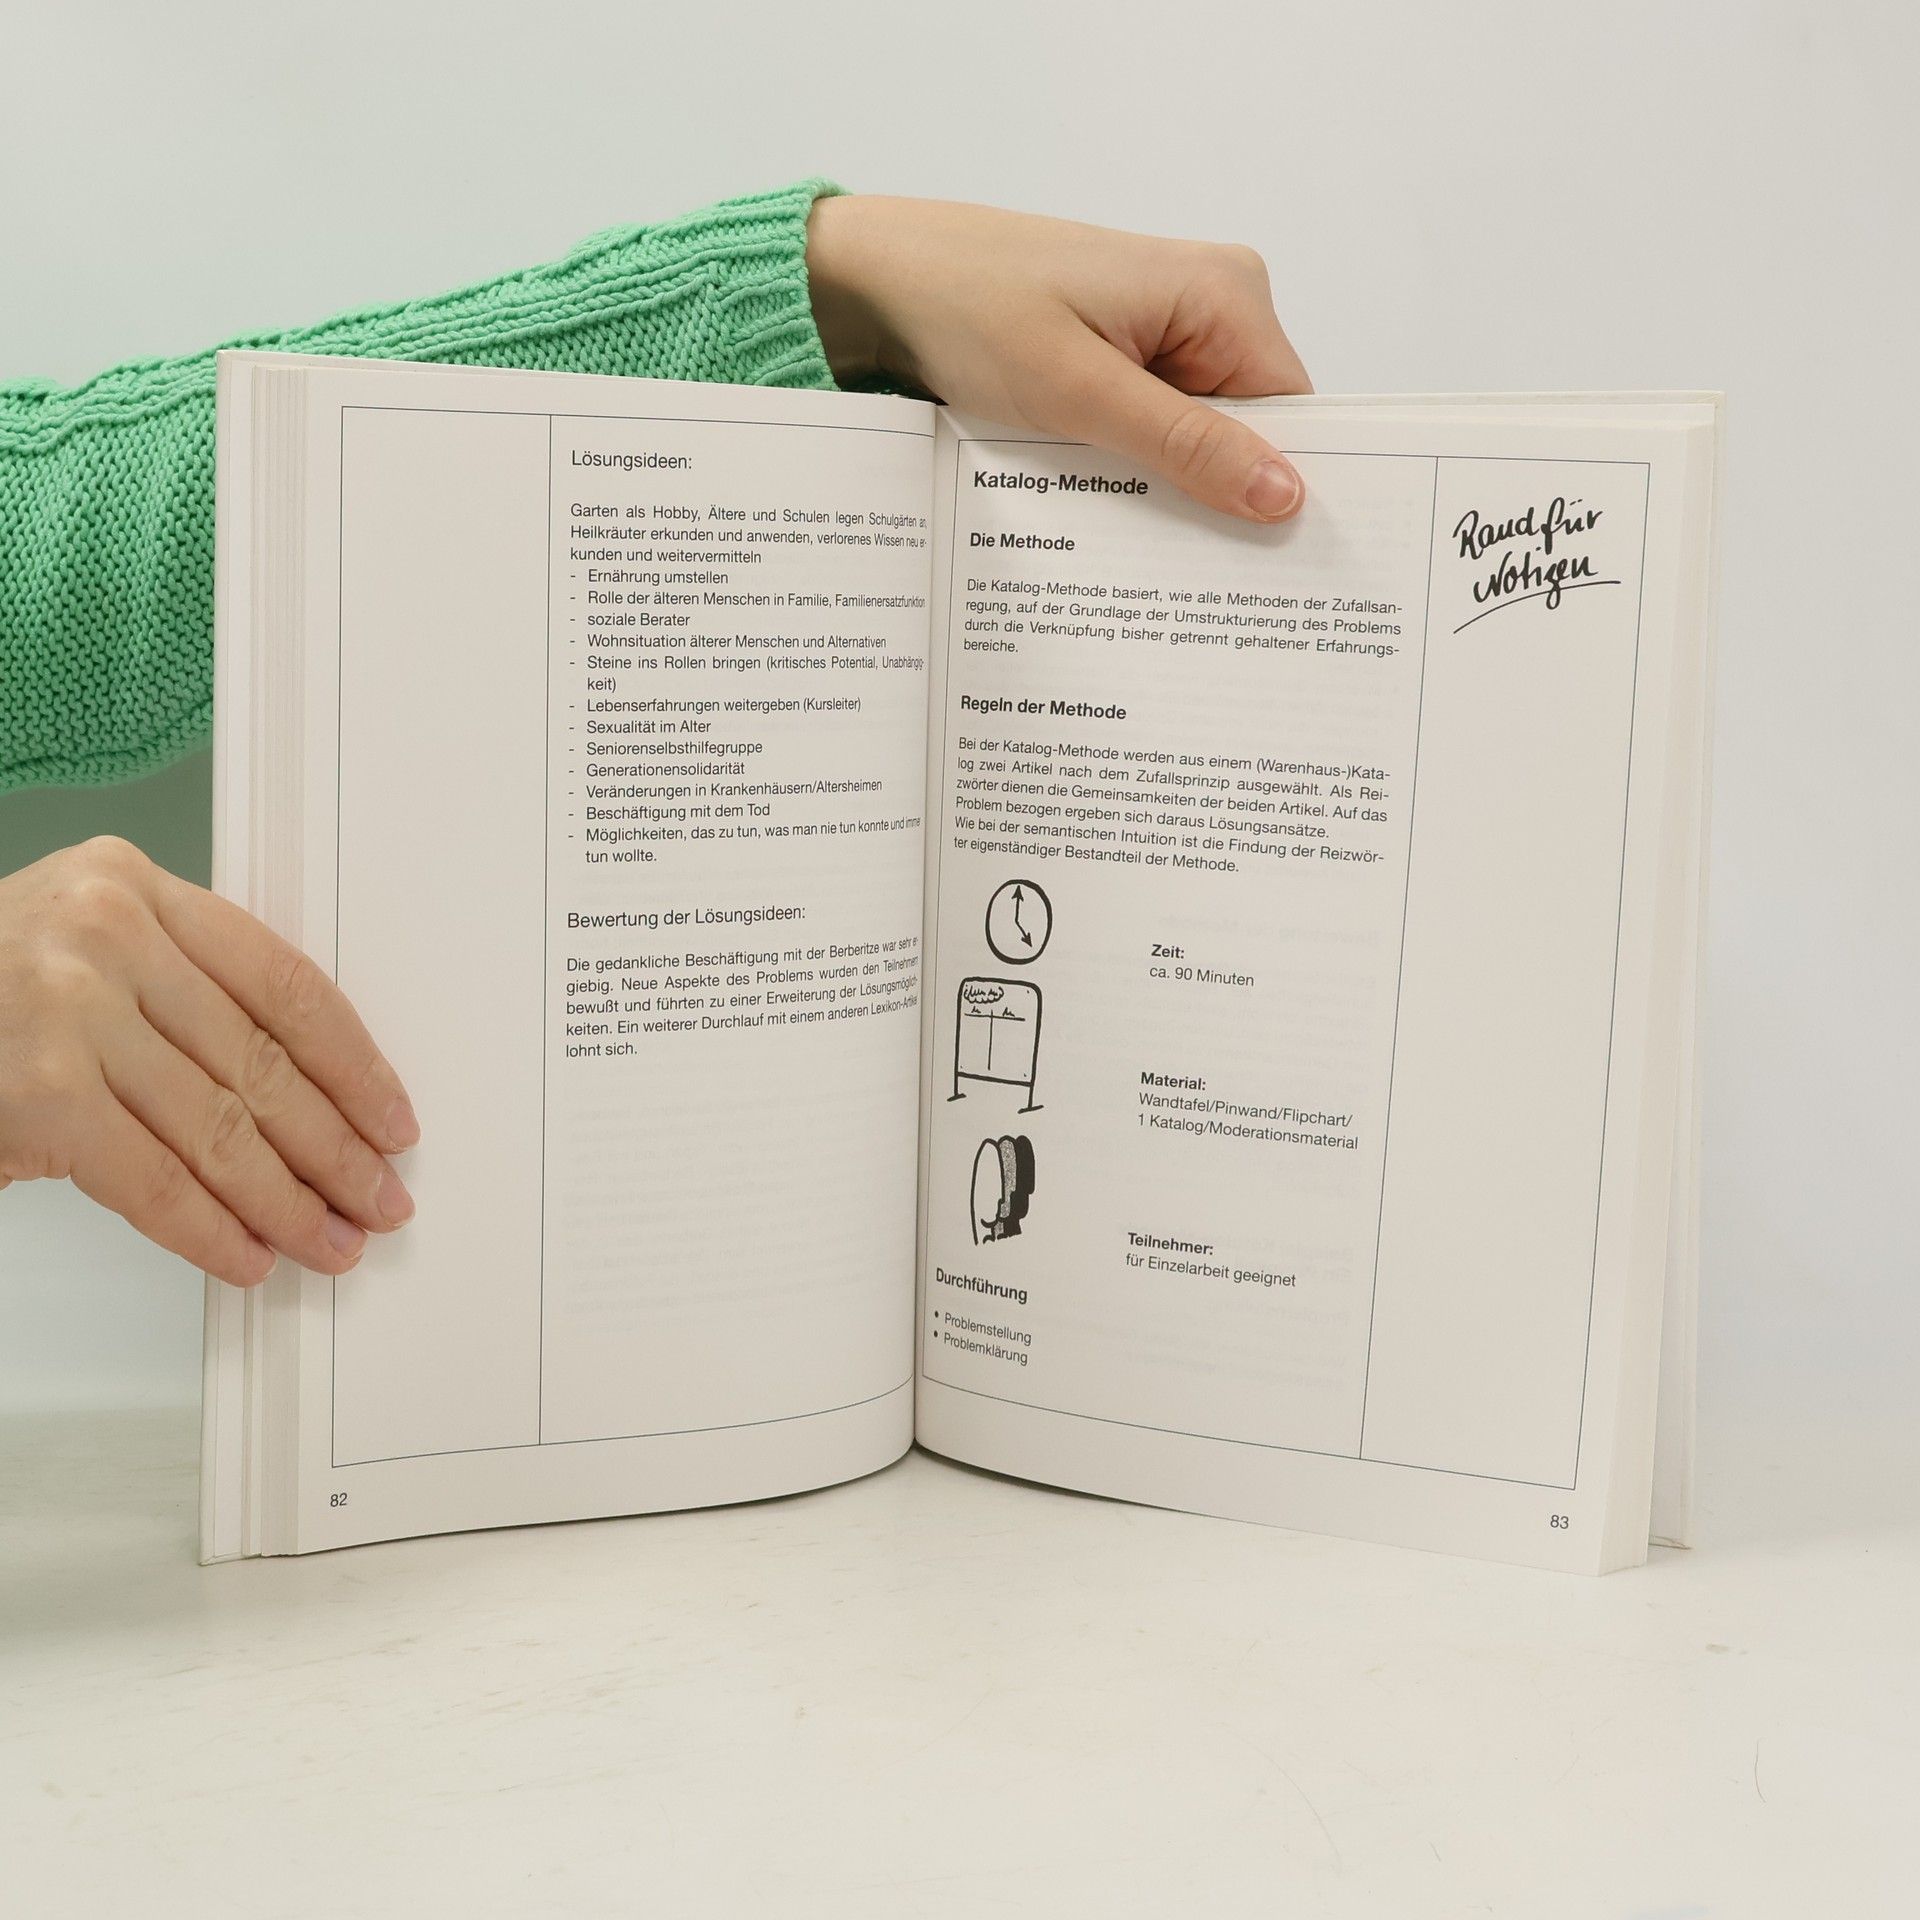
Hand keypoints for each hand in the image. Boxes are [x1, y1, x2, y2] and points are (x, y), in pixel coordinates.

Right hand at [0, 837, 417, 1287]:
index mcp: (137, 886)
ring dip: (290, 1201)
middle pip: (263, 1062)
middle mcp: (108, 936)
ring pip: (221, 1128)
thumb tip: (305, 1095)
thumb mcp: (84, 945)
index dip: (354, 1064)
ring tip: (334, 1240)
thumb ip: (184, 988)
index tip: (393, 1118)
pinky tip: (251, 1257)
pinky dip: (213, 1230)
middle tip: (382, 1198)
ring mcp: (68, 1012)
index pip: (285, 984)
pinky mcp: (39, 1094)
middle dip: (336, 1147)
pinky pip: (156, 1180)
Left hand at [807, 195, 1312, 521]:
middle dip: (1219, 494)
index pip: (1294, 416)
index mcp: (1225, 292)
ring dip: (1169, 484)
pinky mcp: (1130, 349)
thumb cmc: (969, 309)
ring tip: (1131, 536)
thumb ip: (1187, 445)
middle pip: (1252, 429)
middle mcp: (1214, 300)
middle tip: (1186, 573)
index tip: (1267, 569)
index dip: (1281, 490)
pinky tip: (1104, 497)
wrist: (882, 280)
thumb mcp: (1079, 392)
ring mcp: (1171, 326)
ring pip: (1203, 435)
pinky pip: (1160, 424)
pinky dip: (1136, 464)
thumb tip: (1286, 496)